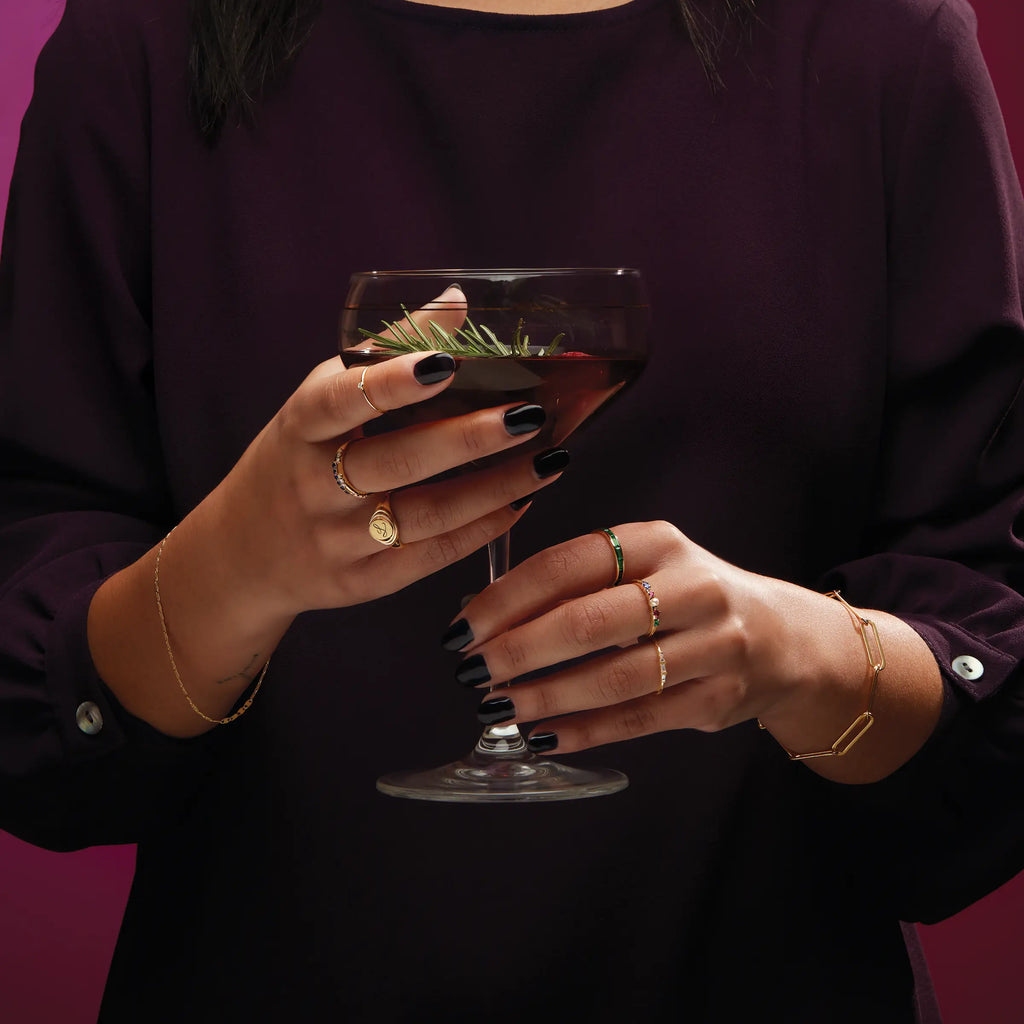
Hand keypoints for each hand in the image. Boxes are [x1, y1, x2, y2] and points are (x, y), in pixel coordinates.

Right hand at [87, 292, 568, 736]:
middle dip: (468, 439)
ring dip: (495, 487)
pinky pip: (430, 557)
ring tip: (550, 459)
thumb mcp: (317, 403)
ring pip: (426, 516)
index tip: (446, 363)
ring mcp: (337, 541)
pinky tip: (521, 501)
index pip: (340, 401)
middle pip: (397, 462)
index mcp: (299, 428)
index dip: (391, 383)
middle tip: (530, 415)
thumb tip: (457, 300)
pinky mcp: (362, 582)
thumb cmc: (294, 460)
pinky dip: (481, 529)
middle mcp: (313, 487)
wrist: (242, 554)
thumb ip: (382, 352)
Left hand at [447, 521, 941, 780]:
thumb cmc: (690, 597)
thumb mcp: (644, 566)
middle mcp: (691, 587)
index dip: (506, 599)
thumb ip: (577, 584)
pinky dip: (583, 732)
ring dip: (545, 697)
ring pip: (612, 678)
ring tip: (499, 707)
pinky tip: (542, 736)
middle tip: (473, 672)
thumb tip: (484, 616)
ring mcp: (712, 646)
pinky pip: (637, 719)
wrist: (784, 638)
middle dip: (518, 651)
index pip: (566, 564)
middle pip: (587, 622)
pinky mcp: (718, 699)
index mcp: (658, 542)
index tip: (462, 627)